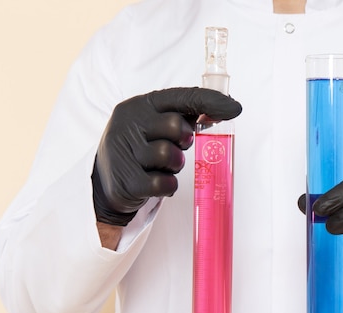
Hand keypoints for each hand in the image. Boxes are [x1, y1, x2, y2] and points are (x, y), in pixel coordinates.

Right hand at [92, 87, 241, 225]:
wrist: (108, 183)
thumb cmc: (143, 150)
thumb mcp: (157, 125)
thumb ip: (185, 115)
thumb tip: (227, 108)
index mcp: (139, 105)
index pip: (180, 97)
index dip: (210, 101)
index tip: (234, 109)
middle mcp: (128, 123)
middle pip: (176, 126)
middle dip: (182, 140)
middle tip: (173, 147)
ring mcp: (124, 152)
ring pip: (170, 155)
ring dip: (174, 165)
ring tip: (162, 166)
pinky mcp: (127, 181)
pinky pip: (164, 182)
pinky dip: (168, 185)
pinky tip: (156, 182)